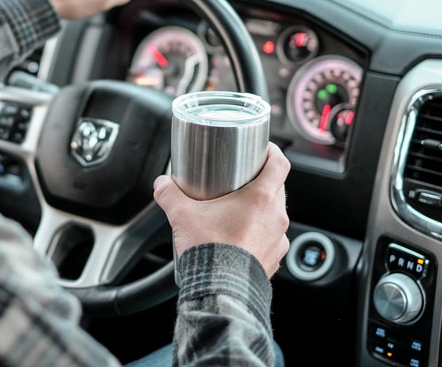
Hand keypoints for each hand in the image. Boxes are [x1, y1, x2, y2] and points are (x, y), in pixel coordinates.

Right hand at [153, 142, 290, 276]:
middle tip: (243, 180)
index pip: (279, 164)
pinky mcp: (274, 259)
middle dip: (262, 181)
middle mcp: (275, 217)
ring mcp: (278, 240)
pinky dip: (260, 234)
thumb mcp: (183, 215)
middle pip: (277, 188)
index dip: (272, 152)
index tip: (263, 150)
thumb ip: (169, 194)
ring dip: (262, 210)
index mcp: (261, 199)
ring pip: (275, 215)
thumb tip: (161, 184)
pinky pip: (271, 239)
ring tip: (240, 211)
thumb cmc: (210, 252)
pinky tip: (242, 237)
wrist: (220, 291)